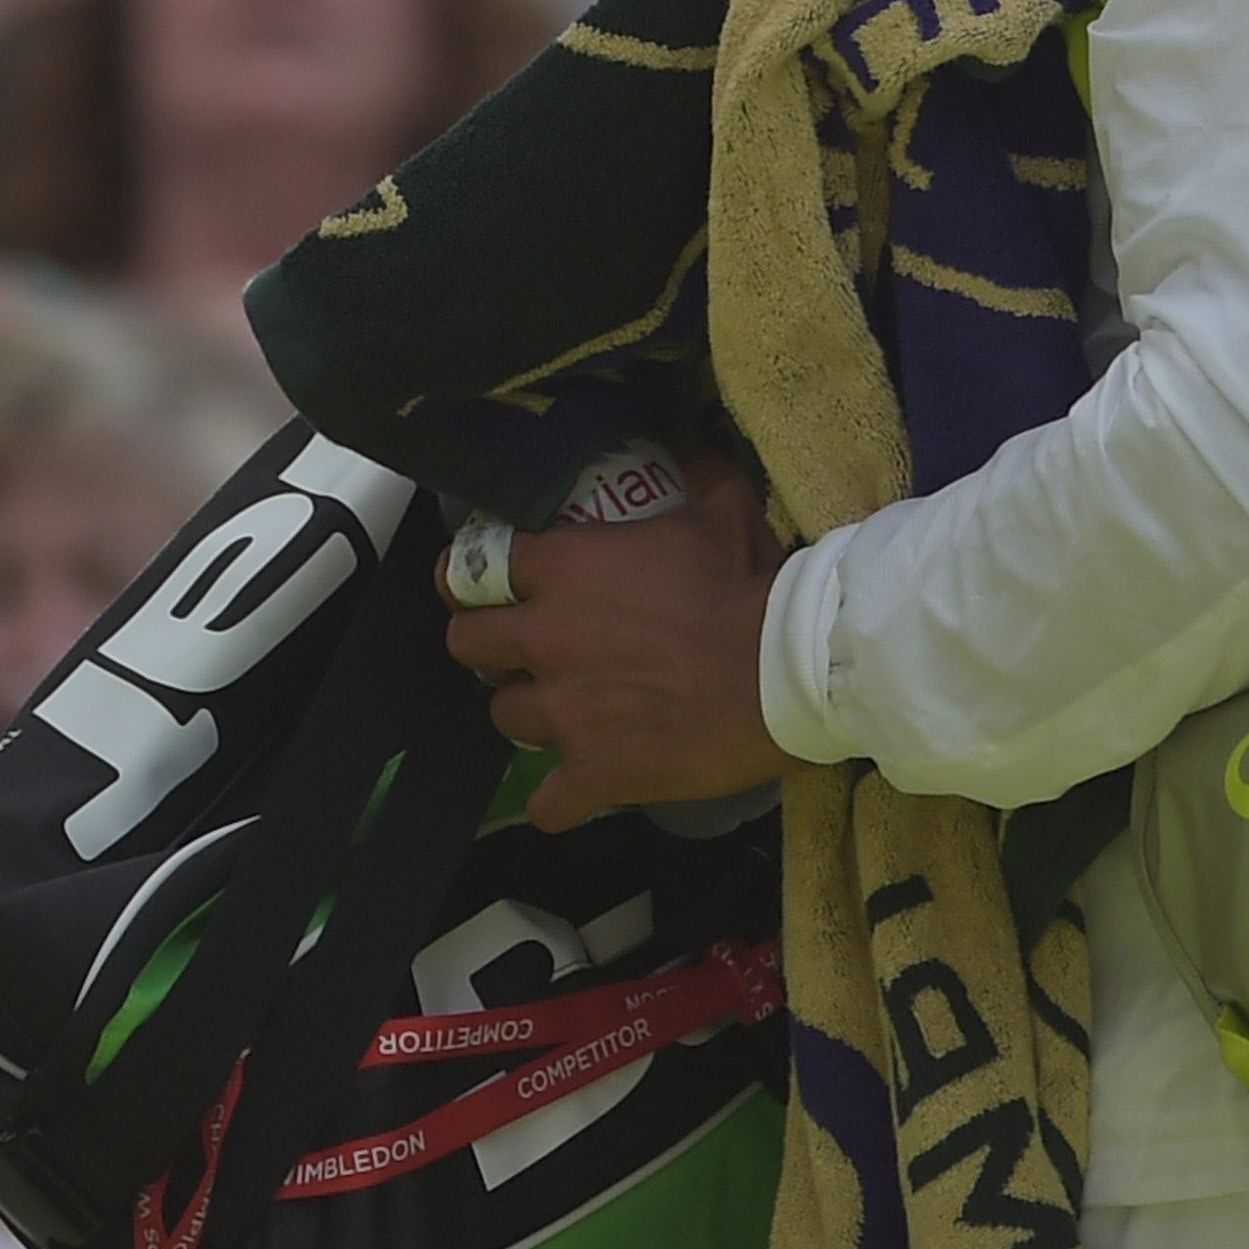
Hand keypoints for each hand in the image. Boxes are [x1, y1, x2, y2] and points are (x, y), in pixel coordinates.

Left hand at [440, 453, 793, 827]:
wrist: (782, 670)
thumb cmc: (747, 588)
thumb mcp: (721, 509)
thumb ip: (696, 474)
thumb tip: (696, 446)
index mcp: (562, 568)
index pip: (477, 567)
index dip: (480, 579)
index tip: (492, 586)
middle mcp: (544, 637)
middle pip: (466, 644)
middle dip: (485, 648)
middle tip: (517, 651)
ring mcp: (562, 712)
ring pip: (502, 718)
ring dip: (527, 715)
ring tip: (562, 714)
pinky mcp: (591, 772)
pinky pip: (547, 802)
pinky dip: (558, 800)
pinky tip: (573, 792)